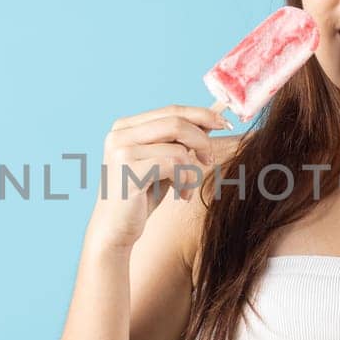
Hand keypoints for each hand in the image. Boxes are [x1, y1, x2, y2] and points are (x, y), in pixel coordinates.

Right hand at [86, 104, 226, 249]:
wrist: (115, 229)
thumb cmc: (140, 196)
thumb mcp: (161, 163)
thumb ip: (177, 141)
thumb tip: (211, 120)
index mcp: (126, 126)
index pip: (172, 110)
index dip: (202, 115)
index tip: (225, 124)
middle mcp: (120, 133)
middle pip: (176, 122)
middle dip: (202, 140)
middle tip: (209, 159)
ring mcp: (122, 150)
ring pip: (178, 147)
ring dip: (192, 170)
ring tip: (187, 188)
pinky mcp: (129, 170)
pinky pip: (174, 165)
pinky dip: (186, 181)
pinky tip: (181, 195)